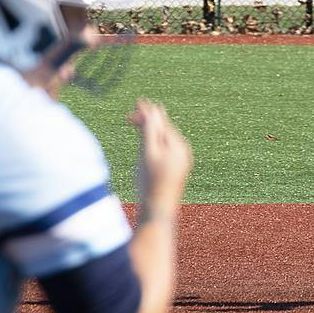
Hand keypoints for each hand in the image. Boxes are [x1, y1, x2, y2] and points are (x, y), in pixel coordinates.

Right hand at [130, 98, 191, 213]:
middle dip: (148, 121)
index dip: (147, 112)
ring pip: (165, 139)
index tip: (136, 102)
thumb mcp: (147, 152)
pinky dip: (156, 143)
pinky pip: (167, 149)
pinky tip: (148, 145)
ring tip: (137, 125)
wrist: (158, 210)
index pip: (161, 121)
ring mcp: (182, 160)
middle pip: (164, 129)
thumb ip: (150, 129)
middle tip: (130, 117)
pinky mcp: (177, 169)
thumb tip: (153, 109)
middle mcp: (183, 151)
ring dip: (151, 132)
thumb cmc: (150, 181)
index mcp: (177, 144)